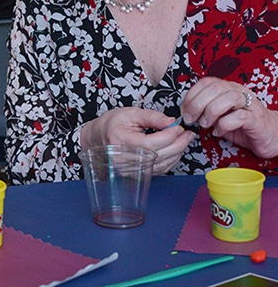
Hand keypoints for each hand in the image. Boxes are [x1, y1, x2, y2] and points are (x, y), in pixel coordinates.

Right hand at [80, 106, 194, 175]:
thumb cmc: (112, 124)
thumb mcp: (130, 113)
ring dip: (177, 153)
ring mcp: (130, 168)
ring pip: (162, 164)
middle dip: (178, 144)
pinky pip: (159, 169)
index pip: (150, 143)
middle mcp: (124, 158)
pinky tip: (175, 149)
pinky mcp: (136, 173)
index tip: (178, 127)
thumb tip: (172, 122)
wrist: (98, 136)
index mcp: (120, 141)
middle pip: (159, 155)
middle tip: (187, 134)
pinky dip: (171, 160)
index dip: (169, 136)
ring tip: (184, 140)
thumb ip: (152, 117)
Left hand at [181, 76, 277, 157]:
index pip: (205, 82)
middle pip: (215, 88)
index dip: (191, 96)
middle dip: (197, 105)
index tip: (185, 111)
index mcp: (227, 88)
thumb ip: (203, 109)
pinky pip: (240, 117)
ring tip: (206, 125)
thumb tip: (185, 111)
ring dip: (211, 113)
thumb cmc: (242, 125)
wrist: (270, 135)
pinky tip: (219, 131)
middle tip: (192, 119)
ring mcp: (249, 105)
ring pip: (228, 98)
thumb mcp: (218, 115)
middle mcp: (239, 92)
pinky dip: (224, 125)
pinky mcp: (257, 120)